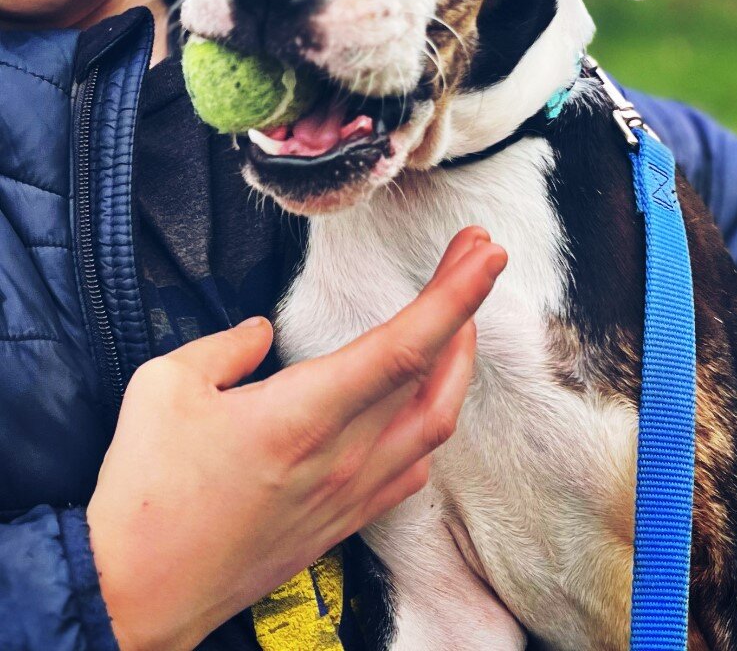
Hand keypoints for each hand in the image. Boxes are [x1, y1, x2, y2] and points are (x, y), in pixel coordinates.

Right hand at [87, 226, 506, 650]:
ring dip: (457, 365)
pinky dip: (429, 425)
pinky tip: (421, 404)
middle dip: (466, 308)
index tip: (487, 254)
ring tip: (456, 322)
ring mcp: (348, 496)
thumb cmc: (146, 493)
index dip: (455, 296)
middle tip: (476, 257)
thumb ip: (223, 347)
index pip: (403, 347)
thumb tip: (259, 335)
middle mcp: (341, 457)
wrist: (136, 595)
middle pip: (434, 377)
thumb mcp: (164, 388)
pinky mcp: (341, 524)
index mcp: (301, 415)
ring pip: (434, 425)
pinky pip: (410, 469)